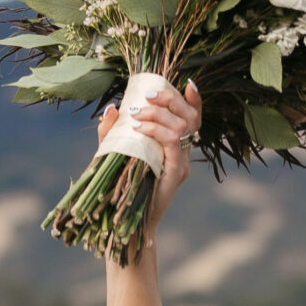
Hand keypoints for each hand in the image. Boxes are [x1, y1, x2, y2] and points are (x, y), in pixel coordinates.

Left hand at [98, 78, 203, 239]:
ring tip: (137, 113)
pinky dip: (157, 129)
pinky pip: (172, 141)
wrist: (123, 222)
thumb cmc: (118, 188)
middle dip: (170, 99)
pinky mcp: (175, 173)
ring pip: (181, 126)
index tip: (186, 83)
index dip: (194, 100)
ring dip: (159, 113)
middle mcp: (183, 154)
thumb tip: (112, 108)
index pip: (193, 118)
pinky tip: (140, 126)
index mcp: (175, 147)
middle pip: (189, 116)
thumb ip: (111, 132)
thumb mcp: (113, 154)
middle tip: (147, 96)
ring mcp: (181, 164)